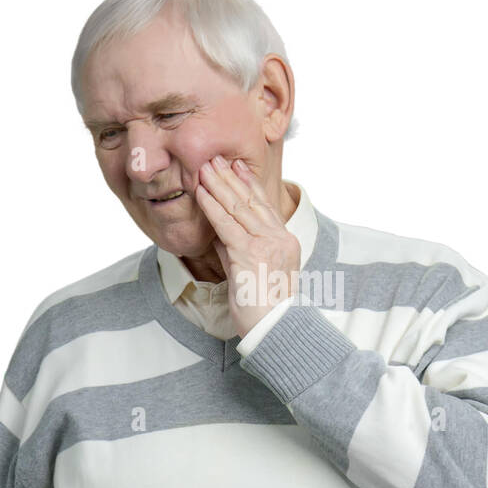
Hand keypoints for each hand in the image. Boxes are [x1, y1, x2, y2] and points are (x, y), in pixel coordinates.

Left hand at [194, 153, 299, 336]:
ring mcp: (267, 244)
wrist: (274, 330)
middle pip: (251, 201)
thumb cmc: (263, 311)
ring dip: (218, 185)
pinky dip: (212, 206)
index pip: (264, 207)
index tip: (237, 167)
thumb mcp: (252, 274)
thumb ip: (237, 252)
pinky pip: (226, 224)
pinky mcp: (250, 253)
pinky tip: (201, 192)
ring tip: (204, 168)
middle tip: (216, 158)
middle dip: (231, 177)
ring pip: (238, 208)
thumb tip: (219, 236)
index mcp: (285, 242)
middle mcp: (280, 239)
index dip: (249, 184)